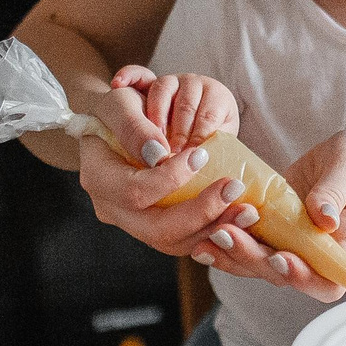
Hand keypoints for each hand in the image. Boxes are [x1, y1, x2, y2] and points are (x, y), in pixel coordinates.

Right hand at [76, 80, 263, 259]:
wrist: (118, 127)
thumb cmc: (118, 110)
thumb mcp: (119, 103)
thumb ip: (133, 126)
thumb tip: (159, 153)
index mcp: (98, 180)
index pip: (134, 192)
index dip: (169, 178)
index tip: (201, 154)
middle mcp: (113, 210)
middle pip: (157, 230)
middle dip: (201, 212)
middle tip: (234, 187)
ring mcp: (134, 224)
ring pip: (175, 242)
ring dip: (215, 228)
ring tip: (247, 211)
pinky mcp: (156, 228)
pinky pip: (186, 240)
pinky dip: (214, 231)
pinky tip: (238, 218)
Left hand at [195, 128, 345, 298]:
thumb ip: (336, 192)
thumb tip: (324, 218)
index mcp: (344, 247)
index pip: (326, 283)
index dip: (301, 278)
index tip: (281, 256)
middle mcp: (315, 254)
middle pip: (281, 274)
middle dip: (251, 258)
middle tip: (225, 234)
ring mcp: (292, 244)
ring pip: (258, 263)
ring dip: (231, 255)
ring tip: (205, 238)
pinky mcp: (274, 230)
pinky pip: (249, 242)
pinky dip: (226, 241)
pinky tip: (201, 233)